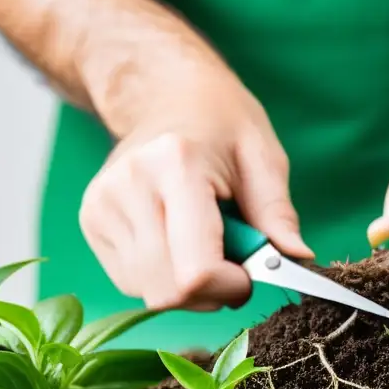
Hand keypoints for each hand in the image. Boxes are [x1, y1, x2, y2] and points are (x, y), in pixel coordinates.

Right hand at [79, 71, 312, 310]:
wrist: (163, 94)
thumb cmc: (221, 124)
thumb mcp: (263, 157)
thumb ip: (277, 213)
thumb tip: (298, 257)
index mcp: (176, 166)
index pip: (197, 271)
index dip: (231, 288)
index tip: (249, 273)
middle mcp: (129, 187)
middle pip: (170, 292)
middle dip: (212, 294)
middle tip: (232, 263)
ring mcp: (102, 206)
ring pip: (150, 294)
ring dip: (188, 288)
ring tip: (204, 244)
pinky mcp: (91, 221)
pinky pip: (132, 284)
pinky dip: (164, 278)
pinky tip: (177, 243)